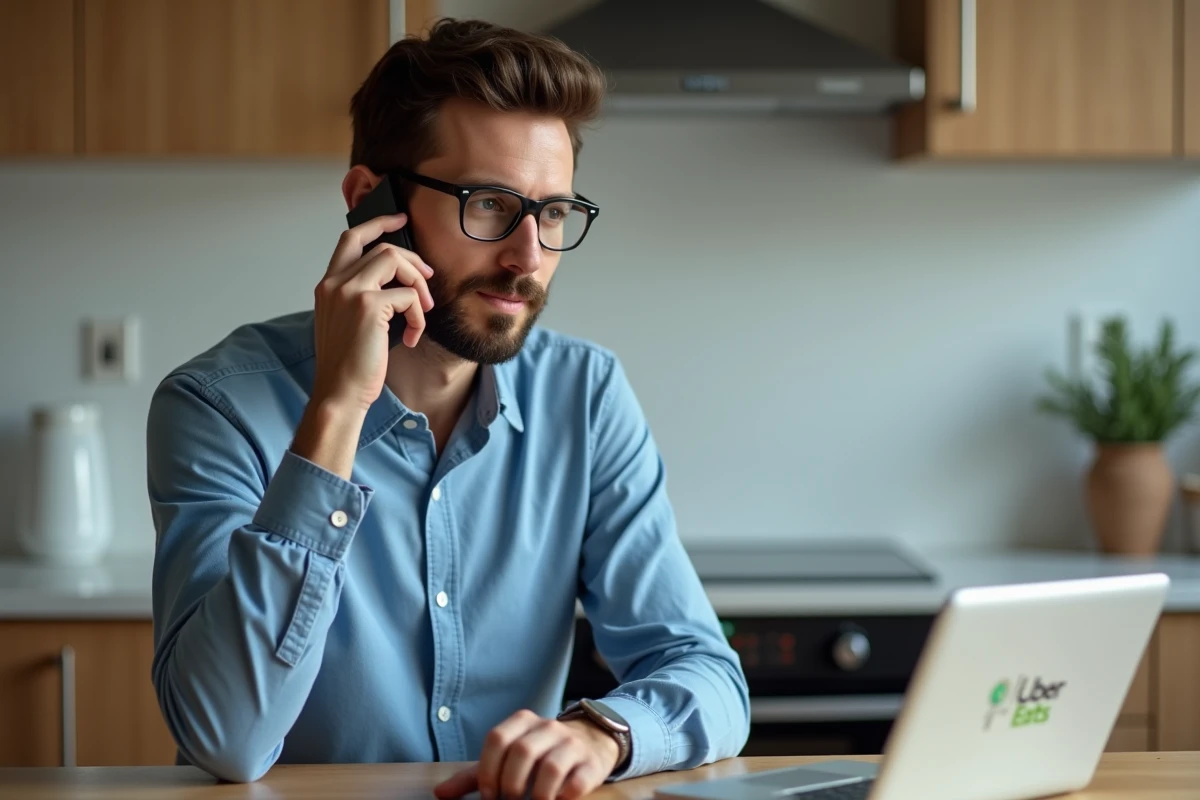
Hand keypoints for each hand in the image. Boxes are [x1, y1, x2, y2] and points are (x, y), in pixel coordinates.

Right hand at [290, 214, 433, 478]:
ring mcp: (349, 291)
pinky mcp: (367, 306)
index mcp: (327, 285)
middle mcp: (334, 283)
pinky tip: (412, 338)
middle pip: (382, 246)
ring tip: (423, 311)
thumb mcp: (349, 324)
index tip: (401, 219)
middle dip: (413, 260)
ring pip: (396, 261)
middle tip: (428, 279)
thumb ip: (363, 297)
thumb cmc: (349, 365)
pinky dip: (418, 316)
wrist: (339, 393)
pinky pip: (408, 296)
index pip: (351, 238)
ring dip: (419, 285)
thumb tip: (401, 284)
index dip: (378, 224)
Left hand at [433, 710, 620, 799]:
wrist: (591, 740)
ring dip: (536, 795)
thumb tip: (440, 792)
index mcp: (522, 722)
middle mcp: (548, 727)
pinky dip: (563, 797)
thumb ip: (476, 775)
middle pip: (521, 752)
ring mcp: (572, 744)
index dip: (488, 770)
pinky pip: (576, 782)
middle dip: (510, 784)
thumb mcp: (509, 757)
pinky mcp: (592, 763)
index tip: (489, 794)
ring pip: (550, 767)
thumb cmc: (540, 753)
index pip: (497, 739)